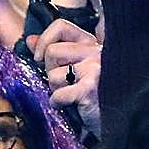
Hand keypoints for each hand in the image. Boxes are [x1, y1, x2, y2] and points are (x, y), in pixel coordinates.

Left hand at [25, 19, 100, 137]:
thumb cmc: (96, 96)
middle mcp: (95, 52)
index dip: (44, 40)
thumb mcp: (76, 69)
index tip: (39, 57)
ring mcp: (94, 69)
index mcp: (92, 45)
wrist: (117, 122)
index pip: (61, 26)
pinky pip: (57, 95)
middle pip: (52, 52)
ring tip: (71, 97)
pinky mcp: (89, 89)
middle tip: (64, 84)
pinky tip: (72, 107)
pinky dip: (58, 104)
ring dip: (56, 90)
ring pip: (52, 75)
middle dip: (50, 72)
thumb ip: (56, 53)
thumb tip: (30, 40)